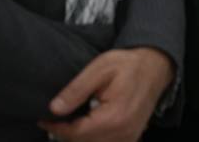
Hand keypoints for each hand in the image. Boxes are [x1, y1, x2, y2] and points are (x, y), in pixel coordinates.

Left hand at [39, 47, 173, 141]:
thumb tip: (54, 109)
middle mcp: (123, 132)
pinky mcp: (131, 137)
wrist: (156, 66)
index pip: (75, 133)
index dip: (55, 128)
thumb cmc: (128, 65)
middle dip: (65, 133)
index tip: (43, 119)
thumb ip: (76, 90)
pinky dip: (93, 138)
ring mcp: (129, 137)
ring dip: (79, 137)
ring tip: (69, 122)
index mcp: (114, 117)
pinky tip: (87, 125)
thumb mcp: (100, 68)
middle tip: (54, 119)